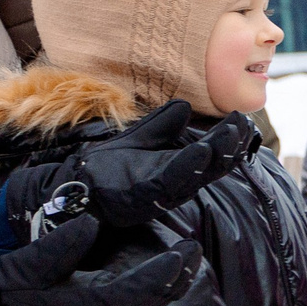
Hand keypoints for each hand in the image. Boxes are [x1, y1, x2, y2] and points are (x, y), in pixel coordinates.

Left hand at [6, 101, 257, 235]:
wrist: (60, 191)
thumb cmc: (99, 171)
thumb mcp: (133, 143)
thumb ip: (158, 128)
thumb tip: (184, 106)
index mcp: (167, 171)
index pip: (203, 157)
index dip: (224, 143)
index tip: (243, 123)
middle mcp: (165, 185)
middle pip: (204, 168)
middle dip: (227, 149)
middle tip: (246, 128)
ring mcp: (151, 194)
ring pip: (191, 176)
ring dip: (214, 158)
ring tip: (231, 137)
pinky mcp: (134, 199)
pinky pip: (166, 183)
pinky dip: (186, 168)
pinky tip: (200, 150)